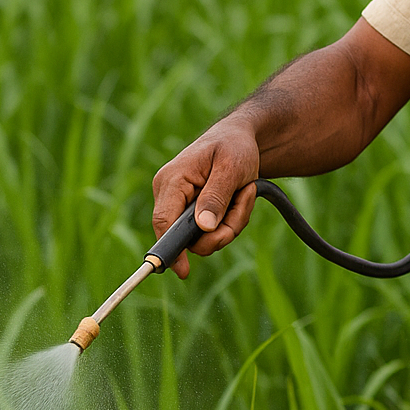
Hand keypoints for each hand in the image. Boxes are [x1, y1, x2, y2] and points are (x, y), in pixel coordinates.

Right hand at [151, 116, 260, 277]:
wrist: (240, 139)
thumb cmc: (234, 146)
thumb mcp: (231, 167)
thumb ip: (216, 197)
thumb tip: (203, 227)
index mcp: (172, 181)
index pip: (163, 221)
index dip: (171, 249)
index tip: (183, 270)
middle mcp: (171, 196)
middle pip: (190, 237)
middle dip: (223, 229)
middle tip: (244, 201)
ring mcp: (182, 207)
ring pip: (205, 238)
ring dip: (232, 223)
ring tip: (245, 193)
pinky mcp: (195, 215)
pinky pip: (213, 234)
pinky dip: (232, 222)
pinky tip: (240, 198)